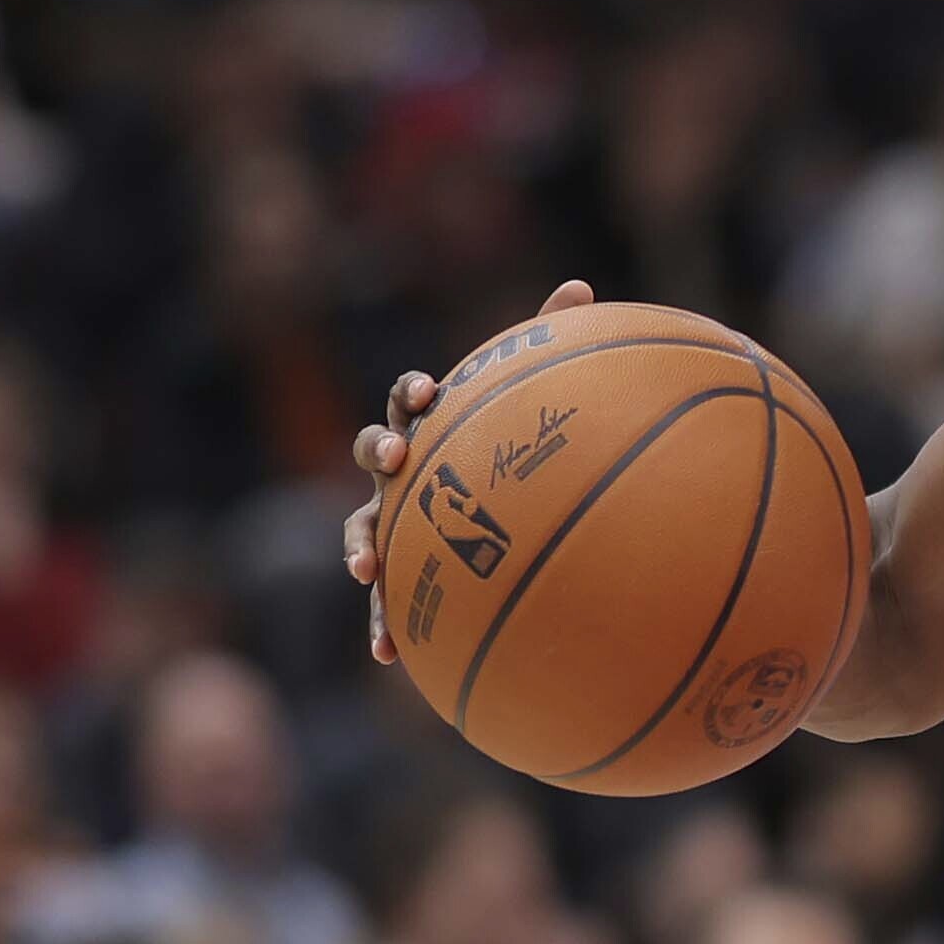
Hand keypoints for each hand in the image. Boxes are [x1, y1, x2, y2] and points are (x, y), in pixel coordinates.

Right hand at [347, 278, 595, 662]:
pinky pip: (386, 602)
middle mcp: (404, 472)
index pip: (411, 401)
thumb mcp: (531, 405)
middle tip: (397, 460)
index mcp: (433, 430)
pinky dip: (382, 625)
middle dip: (379, 452)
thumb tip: (582, 286)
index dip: (413, 393)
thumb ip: (549, 344)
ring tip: (367, 567)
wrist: (501, 523)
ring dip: (361, 544)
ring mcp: (395, 522)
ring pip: (363, 529)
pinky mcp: (402, 576)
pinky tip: (389, 656)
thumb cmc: (512, 454)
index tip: (429, 391)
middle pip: (374, 452)